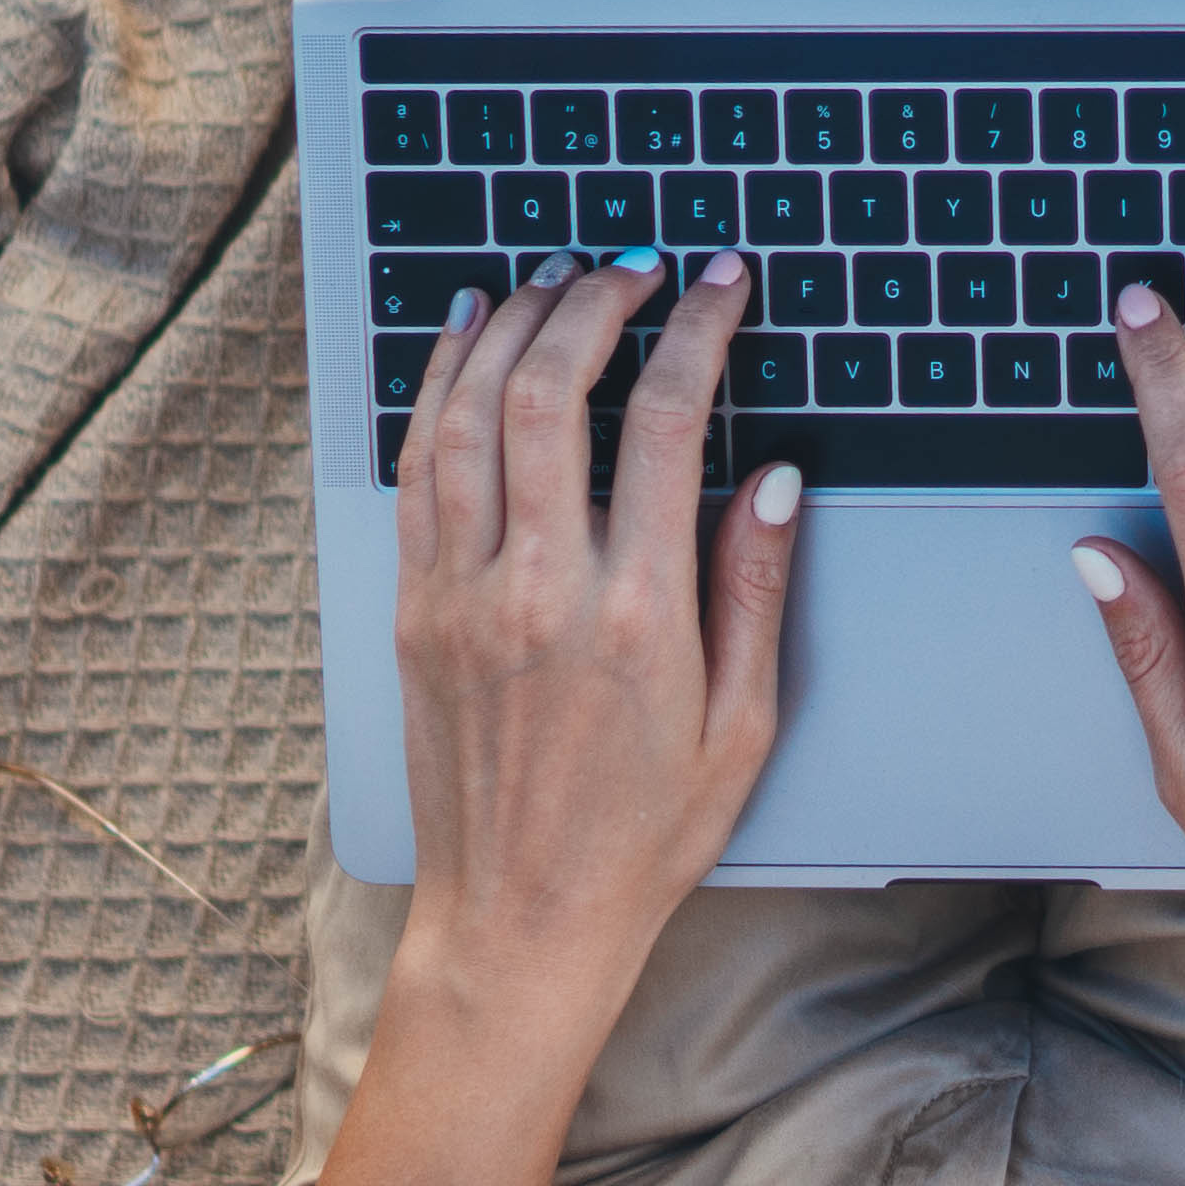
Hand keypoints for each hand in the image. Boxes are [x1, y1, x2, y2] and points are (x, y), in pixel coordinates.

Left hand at [390, 249, 808, 996]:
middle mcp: (537, 590)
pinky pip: (416, 466)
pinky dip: (438, 383)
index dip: (696, 330)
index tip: (719, 284)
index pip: (666, 421)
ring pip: (469, 412)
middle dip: (595, 301)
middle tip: (634, 268)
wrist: (521, 917)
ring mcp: (460, 595)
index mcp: (634, 615)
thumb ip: (754, 588)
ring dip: (510, 325)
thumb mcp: (742, 724)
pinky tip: (465, 336)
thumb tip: (772, 475)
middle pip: (552, 390)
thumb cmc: (642, 835)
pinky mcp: (412, 609)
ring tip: (551, 278)